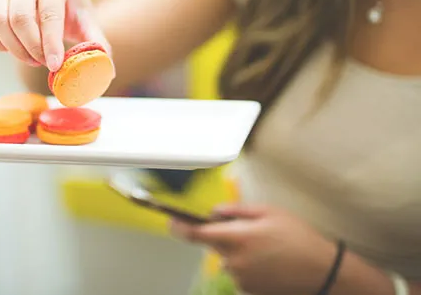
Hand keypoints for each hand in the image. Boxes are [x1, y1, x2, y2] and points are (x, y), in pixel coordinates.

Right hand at [0, 0, 110, 71]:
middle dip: (32, 48)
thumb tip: (107, 68)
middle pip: (20, 18)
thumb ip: (97, 43)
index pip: (48, 14)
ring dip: (15, 49)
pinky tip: (14, 50)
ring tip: (32, 59)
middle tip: (43, 64)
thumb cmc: (70, 12)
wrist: (51, 0)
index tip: (54, 65)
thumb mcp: (87, 23)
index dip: (50, 43)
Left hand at [170, 205, 336, 294]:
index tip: (172, 221)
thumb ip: (237, 210)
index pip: (197, 234)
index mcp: (238, 238)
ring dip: (240, 254)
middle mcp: (235, 261)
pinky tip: (270, 263)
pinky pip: (240, 275)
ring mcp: (241, 280)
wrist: (324, 272)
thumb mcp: (269, 212)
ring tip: (269, 250)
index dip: (180, 227)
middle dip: (226, 237)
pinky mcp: (248, 292)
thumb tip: (214, 212)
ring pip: (229, 261)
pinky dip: (249, 268)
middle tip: (253, 233)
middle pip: (215, 246)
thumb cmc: (299, 238)